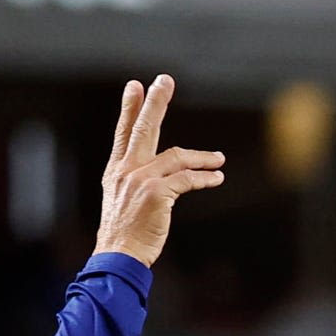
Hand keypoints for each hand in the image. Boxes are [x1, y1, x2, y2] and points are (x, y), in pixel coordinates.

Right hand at [91, 75, 225, 267]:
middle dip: (155, 102)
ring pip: (176, 156)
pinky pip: (188, 179)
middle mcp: (126, 171)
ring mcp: (141, 180)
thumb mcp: (122, 201)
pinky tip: (217, 178)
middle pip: (143, 128)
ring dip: (201, 156)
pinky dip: (205, 177)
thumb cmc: (125, 234)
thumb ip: (135, 182)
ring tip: (219, 158)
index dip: (129, 108)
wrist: (119, 256)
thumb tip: (158, 173)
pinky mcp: (157, 193)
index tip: (136, 86)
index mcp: (117, 171)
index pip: (123, 133)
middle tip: (164, 80)